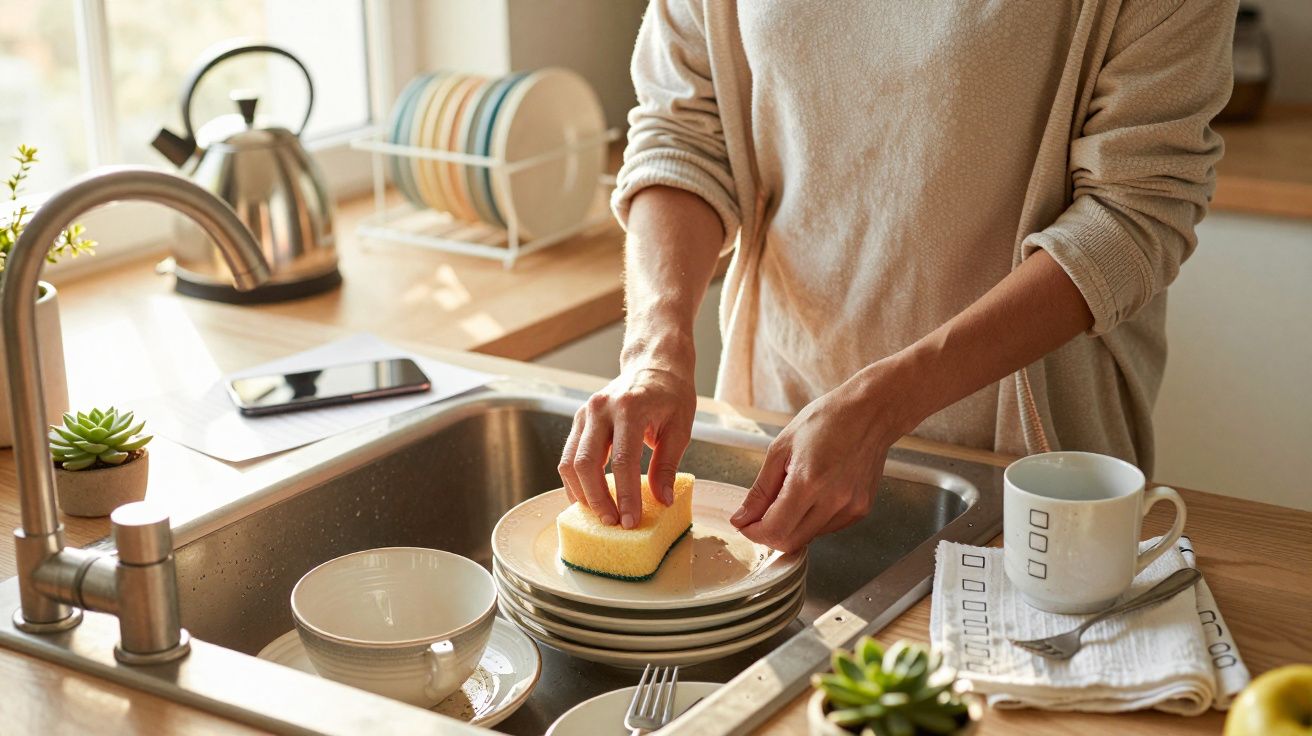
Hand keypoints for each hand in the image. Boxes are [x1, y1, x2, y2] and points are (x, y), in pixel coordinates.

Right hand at [558, 362, 696, 528]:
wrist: (654, 365)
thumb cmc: (670, 395)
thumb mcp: (680, 428)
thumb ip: (667, 465)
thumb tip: (662, 500)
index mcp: (630, 408)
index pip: (623, 460)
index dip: (626, 495)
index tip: (630, 521)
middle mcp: (601, 409)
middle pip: (587, 463)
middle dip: (597, 499)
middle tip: (613, 523)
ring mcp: (585, 413)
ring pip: (570, 462)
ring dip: (581, 494)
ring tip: (600, 515)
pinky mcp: (579, 420)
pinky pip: (569, 456)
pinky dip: (576, 481)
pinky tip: (589, 498)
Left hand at [729, 364, 921, 552]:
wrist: (870, 413)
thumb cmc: (826, 421)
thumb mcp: (781, 448)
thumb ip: (761, 490)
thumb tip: (742, 518)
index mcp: (809, 482)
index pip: (775, 530)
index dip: (754, 532)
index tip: (745, 524)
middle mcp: (833, 500)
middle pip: (791, 542)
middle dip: (769, 534)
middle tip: (760, 516)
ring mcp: (851, 508)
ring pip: (809, 538)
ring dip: (791, 526)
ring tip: (791, 494)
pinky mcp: (861, 510)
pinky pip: (828, 528)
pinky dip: (812, 520)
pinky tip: (813, 495)